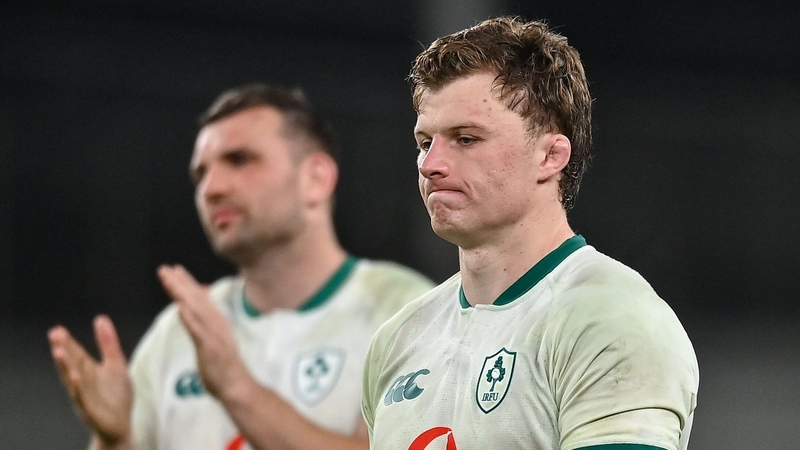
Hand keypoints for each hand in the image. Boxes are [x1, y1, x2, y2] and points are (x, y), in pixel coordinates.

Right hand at [48, 315, 132, 446]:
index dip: (68, 343)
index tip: (57, 330)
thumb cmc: (116, 395)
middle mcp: (83, 383)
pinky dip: (78, 389)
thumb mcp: (116, 364)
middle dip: (64, 350)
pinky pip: (83, 399)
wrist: (120, 425)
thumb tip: (100, 318)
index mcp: (89, 371)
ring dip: (65, 367)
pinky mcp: (91, 411)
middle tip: (54, 335)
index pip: (77, 354)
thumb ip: (108, 343)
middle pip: (72, 364)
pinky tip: (74, 378)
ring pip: (73, 381)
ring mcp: (85, 397)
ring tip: (58, 352)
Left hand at [157, 264, 251, 400]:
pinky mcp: (210, 346)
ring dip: (182, 293)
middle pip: (196, 299)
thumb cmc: (223, 366)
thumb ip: (204, 323)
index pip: (200, 298)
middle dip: (181, 282)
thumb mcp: (213, 339)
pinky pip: (198, 330)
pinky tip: (181, 307)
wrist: (236, 386)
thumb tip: (193, 307)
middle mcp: (216, 322)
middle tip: (166, 268)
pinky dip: (189, 317)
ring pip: (196, 309)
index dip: (187, 283)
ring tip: (170, 280)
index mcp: (216, 321)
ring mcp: (214, 333)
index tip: (175, 269)